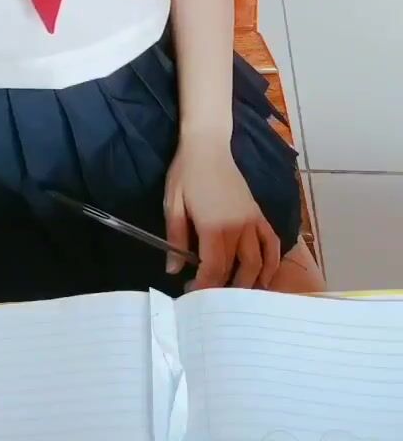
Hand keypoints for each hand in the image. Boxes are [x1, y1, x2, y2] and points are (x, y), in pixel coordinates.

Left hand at [164, 136, 279, 290]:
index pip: (213, 268)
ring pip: (257, 263)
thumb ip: (175, 238)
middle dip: (224, 289)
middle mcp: (238, 227)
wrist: (208, 146)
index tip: (192, 294)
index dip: (204, 287)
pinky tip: (264, 276)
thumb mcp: (172, 204)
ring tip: (236, 295)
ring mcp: (252, 221)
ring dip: (249, 283)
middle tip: (211, 299)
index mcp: (213, 226)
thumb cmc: (186, 174)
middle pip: (236, 270)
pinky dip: (271, 263)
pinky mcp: (259, 214)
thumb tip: (173, 270)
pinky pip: (271, 244)